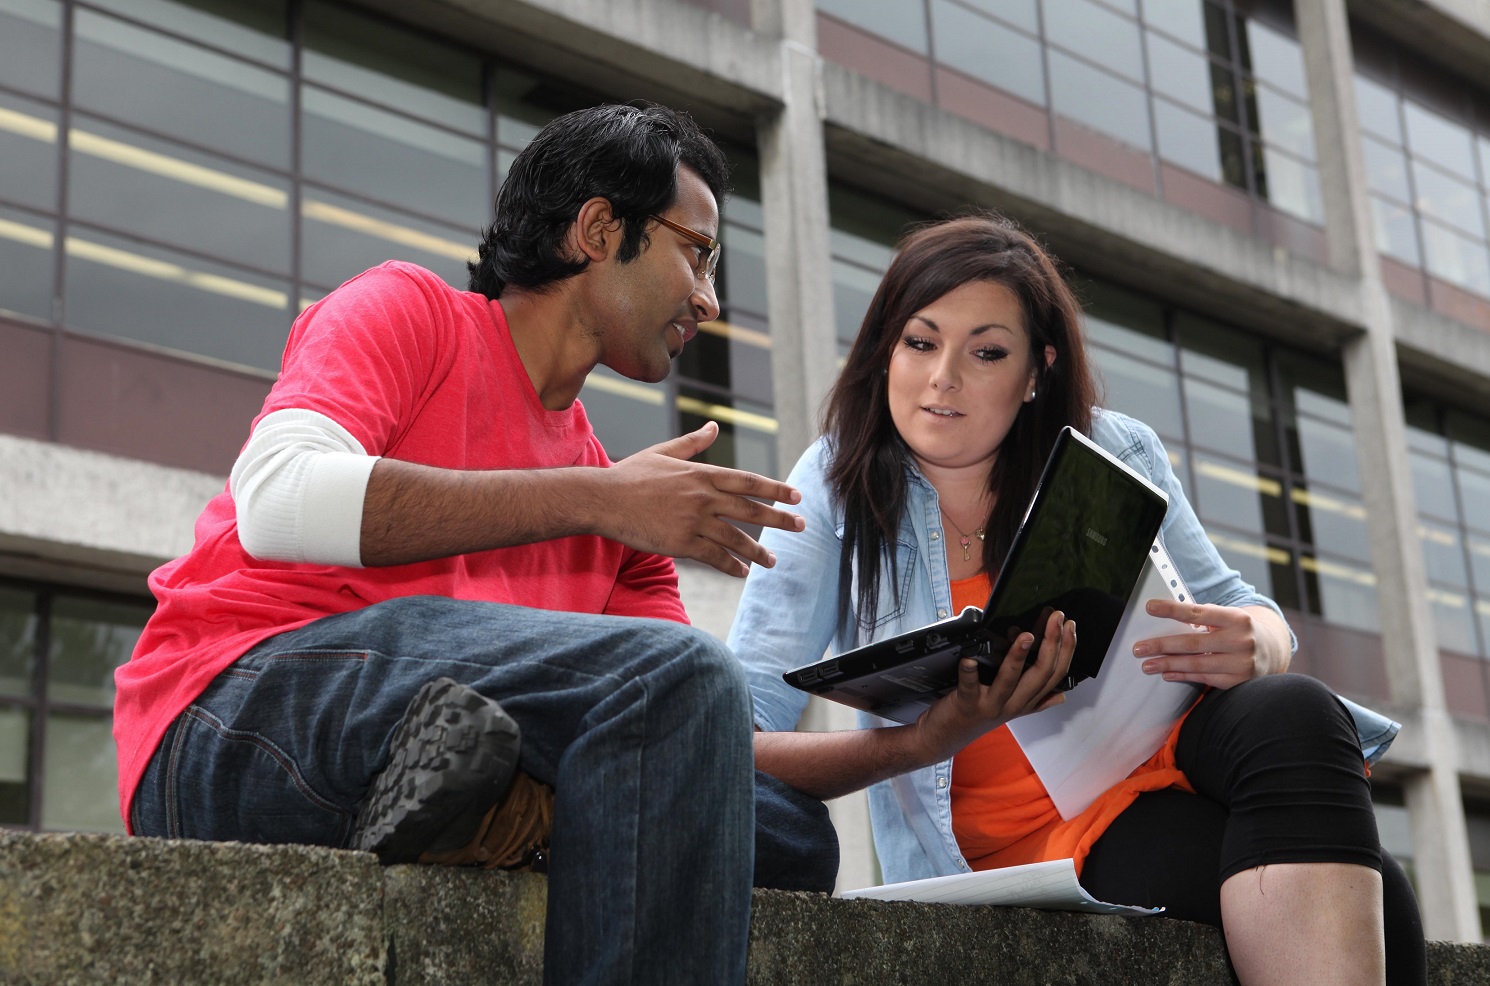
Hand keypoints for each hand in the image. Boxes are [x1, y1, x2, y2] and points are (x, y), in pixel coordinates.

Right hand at [600, 422, 804, 576]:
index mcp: (702, 473)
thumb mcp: (664, 453)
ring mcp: (694, 521)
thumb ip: (694, 443)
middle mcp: (703, 496)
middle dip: (779, 519)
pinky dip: (731, 565)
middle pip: (751, 510)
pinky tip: (743, 573)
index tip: (797, 496)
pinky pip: (714, 557)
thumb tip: (714, 427)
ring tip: (773, 561)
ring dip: (758, 551)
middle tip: (801, 526)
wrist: (603, 499)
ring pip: (736, 538)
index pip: (749, 481)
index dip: (776, 489)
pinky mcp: (681, 543)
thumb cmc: (631, 474)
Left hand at [913, 610, 1075, 762]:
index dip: (1066, 649)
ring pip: (1010, 680)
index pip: (1056, 674)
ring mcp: (990, 705)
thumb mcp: (1012, 708)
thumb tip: (1062, 694)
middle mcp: (1014, 704)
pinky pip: (969, 686)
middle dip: (1051, 643)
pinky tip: (970, 656)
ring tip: (1025, 635)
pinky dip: (969, 671)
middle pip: (1041, 674)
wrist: (947, 736)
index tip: (1070, 625)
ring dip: (1018, 656)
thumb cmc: (978, 715)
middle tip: (1055, 618)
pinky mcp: (966, 704)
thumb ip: (1037, 700)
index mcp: (1027, 701)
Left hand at [1132, 599, 1289, 688]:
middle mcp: (1240, 640)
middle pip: (1193, 642)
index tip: (1150, 607)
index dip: (1172, 609)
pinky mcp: (1238, 681)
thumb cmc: (1241, 630)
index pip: (1198, 613)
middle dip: (1163, 645)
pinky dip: (1183, 675)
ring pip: (1196, 664)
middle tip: (1140, 648)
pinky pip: (1205, 678)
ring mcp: (1241, 662)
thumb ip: (1205, 617)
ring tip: (1148, 664)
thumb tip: (1169, 616)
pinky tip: (1167, 673)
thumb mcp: (1229, 617)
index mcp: (1236, 618)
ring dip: (1168, 664)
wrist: (1273, 650)